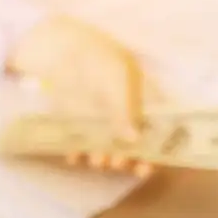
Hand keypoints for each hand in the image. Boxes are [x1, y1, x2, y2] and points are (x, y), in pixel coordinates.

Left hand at [8, 15, 150, 176]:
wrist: (59, 51)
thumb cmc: (96, 59)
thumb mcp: (116, 81)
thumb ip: (125, 110)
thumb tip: (134, 139)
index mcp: (144, 98)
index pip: (158, 129)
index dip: (156, 150)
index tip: (146, 166)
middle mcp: (126, 111)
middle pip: (133, 144)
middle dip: (127, 158)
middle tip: (118, 164)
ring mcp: (103, 118)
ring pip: (107, 146)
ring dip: (104, 158)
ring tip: (96, 160)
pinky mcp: (80, 122)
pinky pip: (82, 143)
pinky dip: (78, 152)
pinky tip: (74, 156)